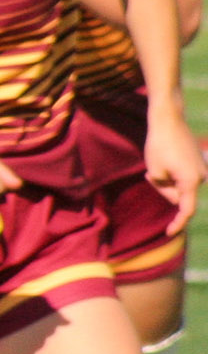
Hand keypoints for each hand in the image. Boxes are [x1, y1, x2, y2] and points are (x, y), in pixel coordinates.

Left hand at [143, 105, 203, 234]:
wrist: (169, 120)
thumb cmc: (159, 146)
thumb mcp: (155, 173)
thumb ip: (165, 190)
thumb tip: (177, 196)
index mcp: (191, 182)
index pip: (187, 210)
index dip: (178, 223)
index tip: (168, 233)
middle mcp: (202, 177)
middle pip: (178, 196)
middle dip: (164, 189)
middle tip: (151, 172)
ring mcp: (203, 169)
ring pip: (180, 186)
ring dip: (167, 180)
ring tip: (159, 162)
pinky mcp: (199, 162)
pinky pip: (183, 176)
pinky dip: (172, 173)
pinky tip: (166, 158)